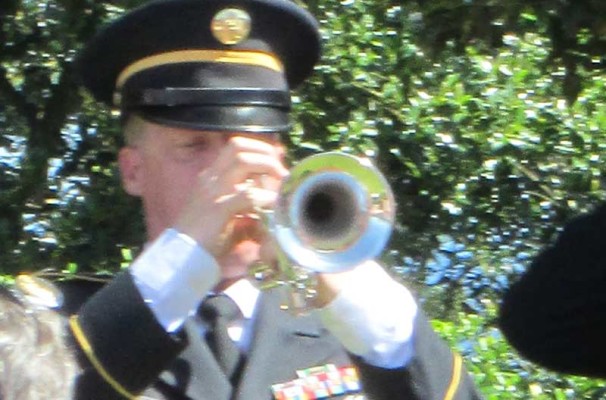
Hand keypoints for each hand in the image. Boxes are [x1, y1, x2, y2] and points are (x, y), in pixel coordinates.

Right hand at [175, 135, 287, 258]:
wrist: (181, 258)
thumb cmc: (205, 241)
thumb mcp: (227, 216)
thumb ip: (246, 206)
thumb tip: (271, 204)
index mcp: (210, 178)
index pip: (234, 148)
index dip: (258, 151)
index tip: (275, 164)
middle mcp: (211, 179)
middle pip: (238, 146)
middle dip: (264, 153)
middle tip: (281, 170)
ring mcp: (213, 191)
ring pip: (243, 160)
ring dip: (268, 166)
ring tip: (282, 182)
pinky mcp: (218, 208)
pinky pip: (248, 194)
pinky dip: (266, 198)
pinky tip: (274, 207)